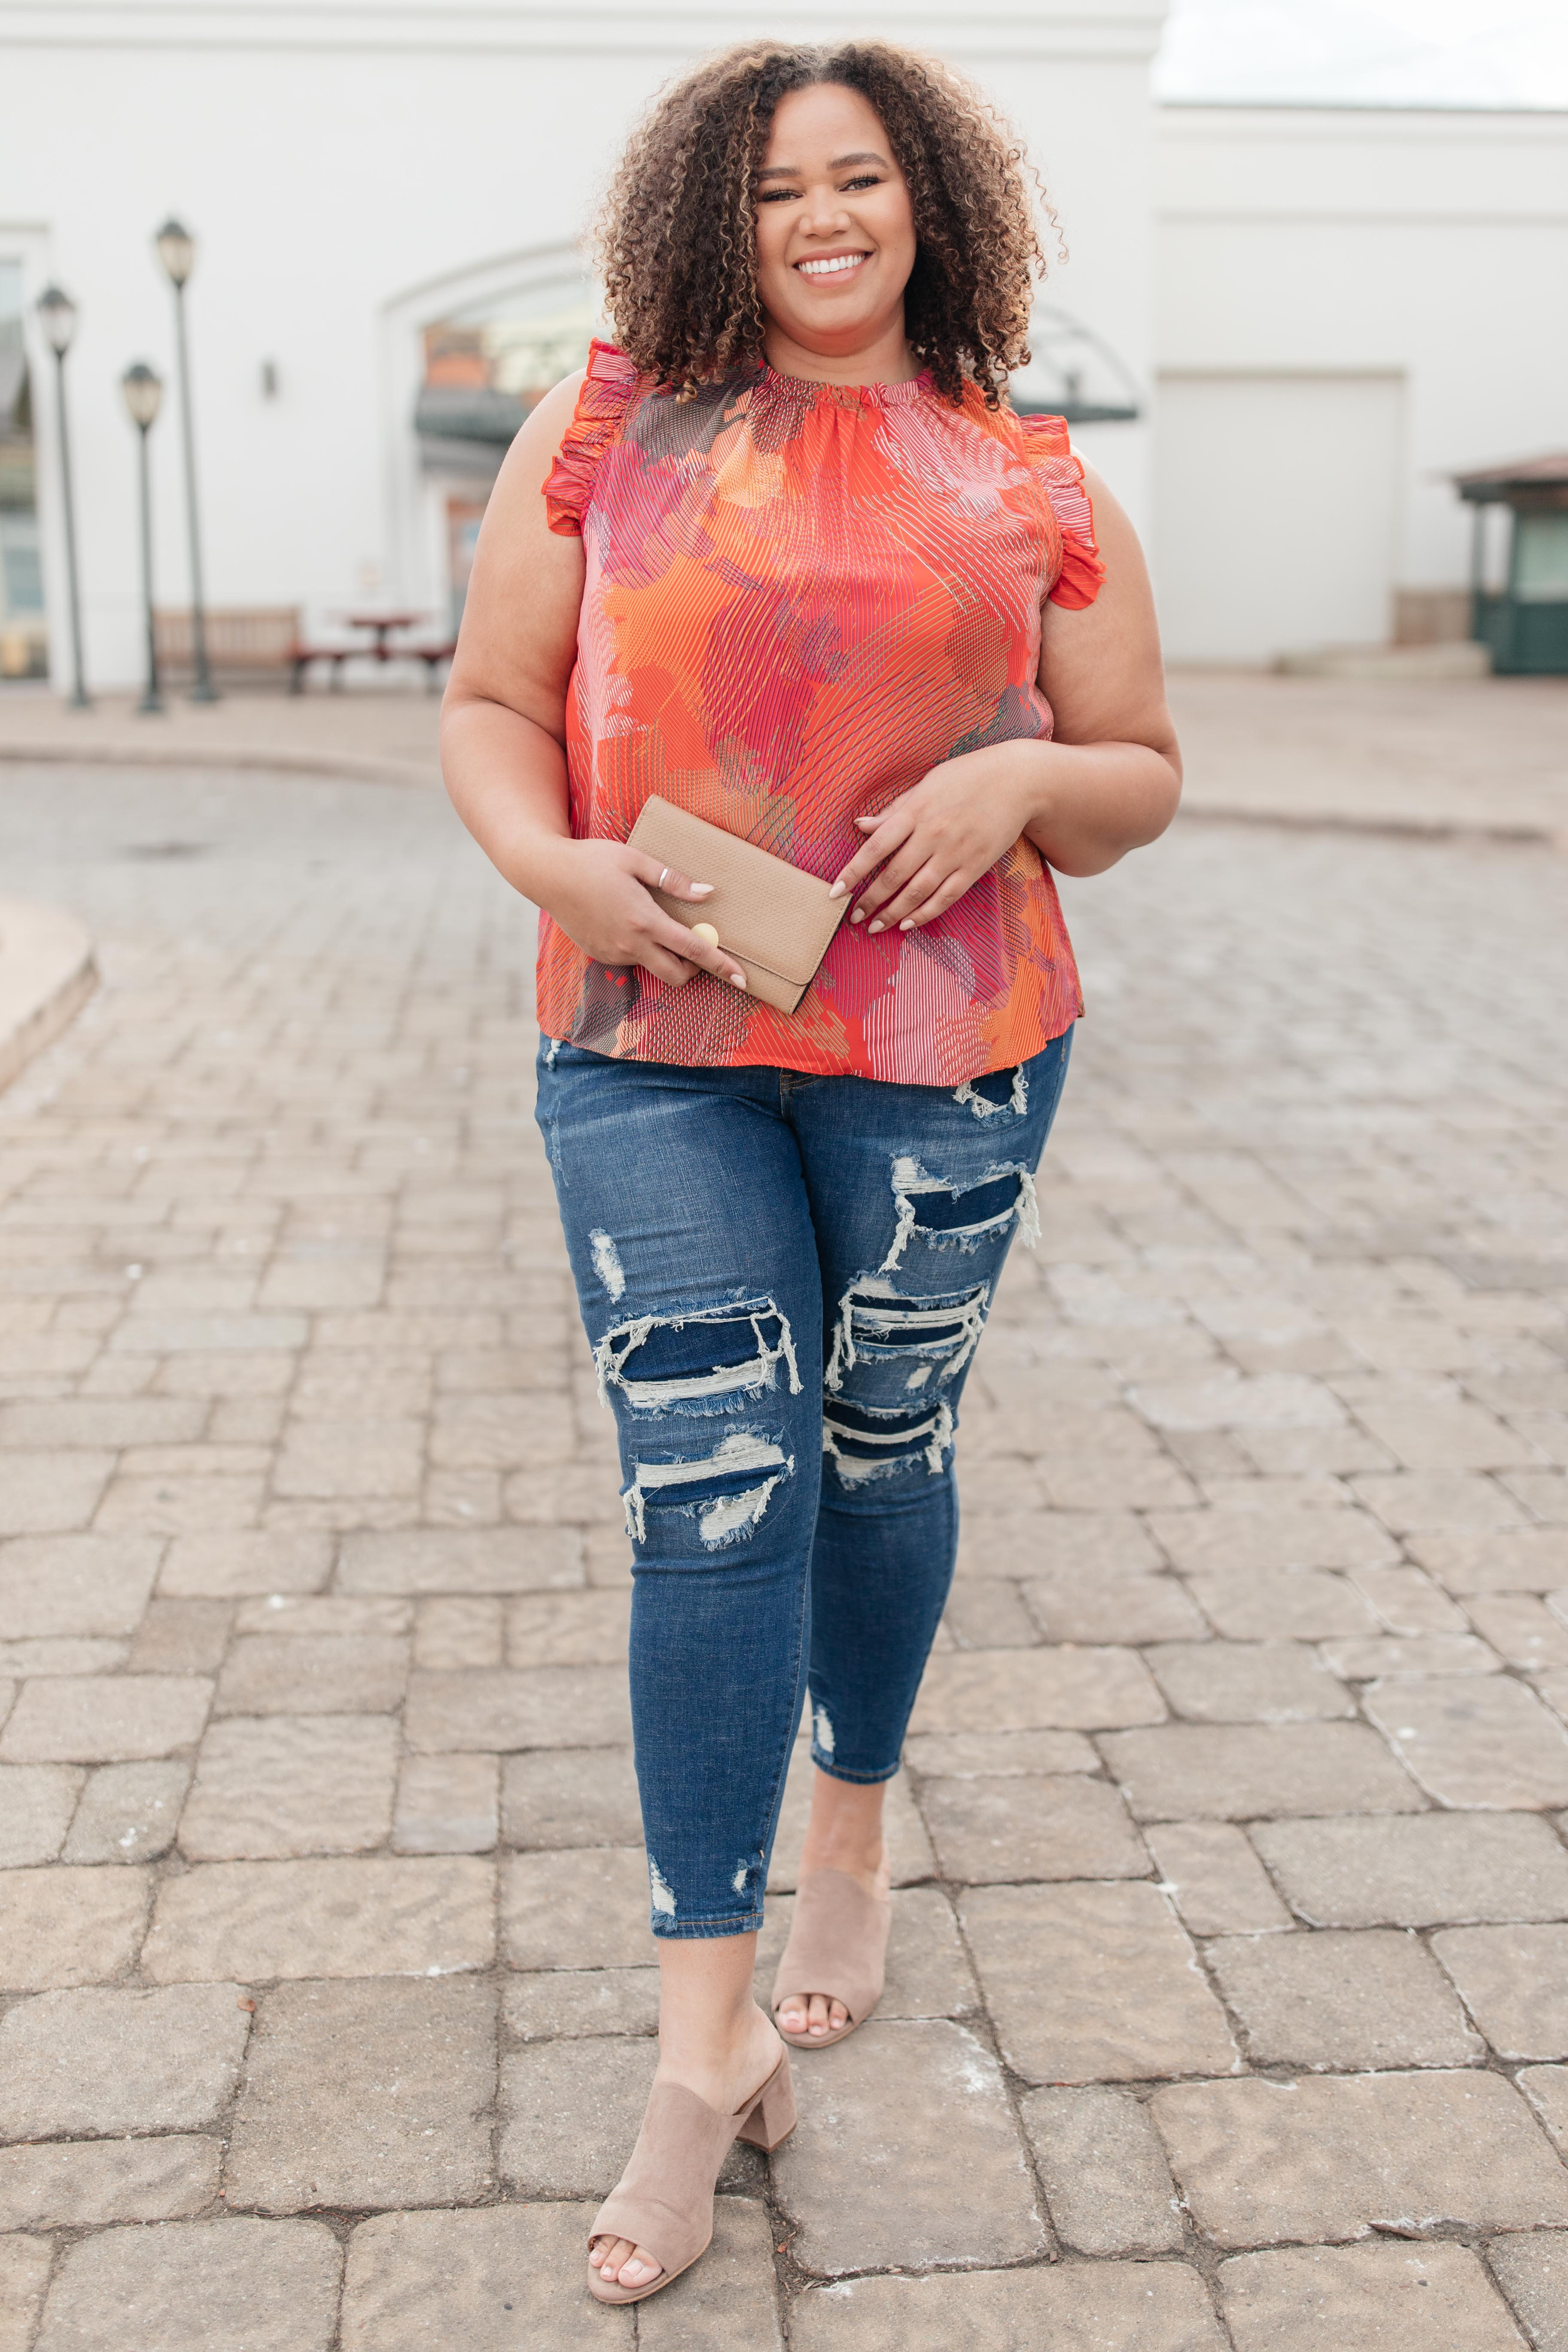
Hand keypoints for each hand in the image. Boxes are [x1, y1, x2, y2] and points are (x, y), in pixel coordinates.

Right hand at [536, 839, 747, 988]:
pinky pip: (630, 959)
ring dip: (664, 955)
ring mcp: (613, 954)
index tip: (742, 979)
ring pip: (652, 967)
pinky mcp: (599, 956)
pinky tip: (625, 922)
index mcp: (645, 920)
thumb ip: (673, 880)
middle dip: (695, 970)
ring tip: (652, 922)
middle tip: (697, 947)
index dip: (722, 966)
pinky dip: (639, 948)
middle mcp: (630, 944)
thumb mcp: (635, 860)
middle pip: (676, 975)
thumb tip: (707, 894)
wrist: (547, 874)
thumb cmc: (592, 861)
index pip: (694, 950)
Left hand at [830, 744, 1042, 933]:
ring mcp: (955, 853)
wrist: (1019, 781)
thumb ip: (894, 810)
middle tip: (853, 916)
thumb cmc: (968, 778)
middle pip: (894, 875)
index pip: (876, 846)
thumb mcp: (927, 785)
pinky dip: (925, 914)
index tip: (835, 891)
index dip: (854, 871)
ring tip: (874, 927)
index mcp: (917, 811)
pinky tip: (908, 924)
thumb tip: (860, 826)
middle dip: (870, 900)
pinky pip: (945, 897)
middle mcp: (933, 835)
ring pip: (917, 892)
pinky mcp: (975, 867)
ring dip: (893, 913)